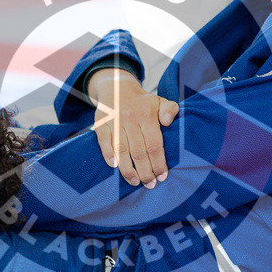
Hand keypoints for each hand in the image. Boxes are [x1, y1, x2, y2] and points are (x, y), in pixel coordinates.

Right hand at [90, 69, 178, 187]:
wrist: (117, 87)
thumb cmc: (142, 102)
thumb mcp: (159, 101)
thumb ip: (170, 110)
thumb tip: (168, 122)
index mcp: (147, 114)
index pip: (154, 144)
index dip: (158, 163)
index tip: (162, 176)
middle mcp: (130, 118)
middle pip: (138, 151)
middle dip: (145, 171)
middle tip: (149, 184)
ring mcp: (114, 121)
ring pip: (121, 149)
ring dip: (127, 169)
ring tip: (134, 182)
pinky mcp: (101, 123)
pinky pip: (104, 141)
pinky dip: (108, 155)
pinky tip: (115, 167)